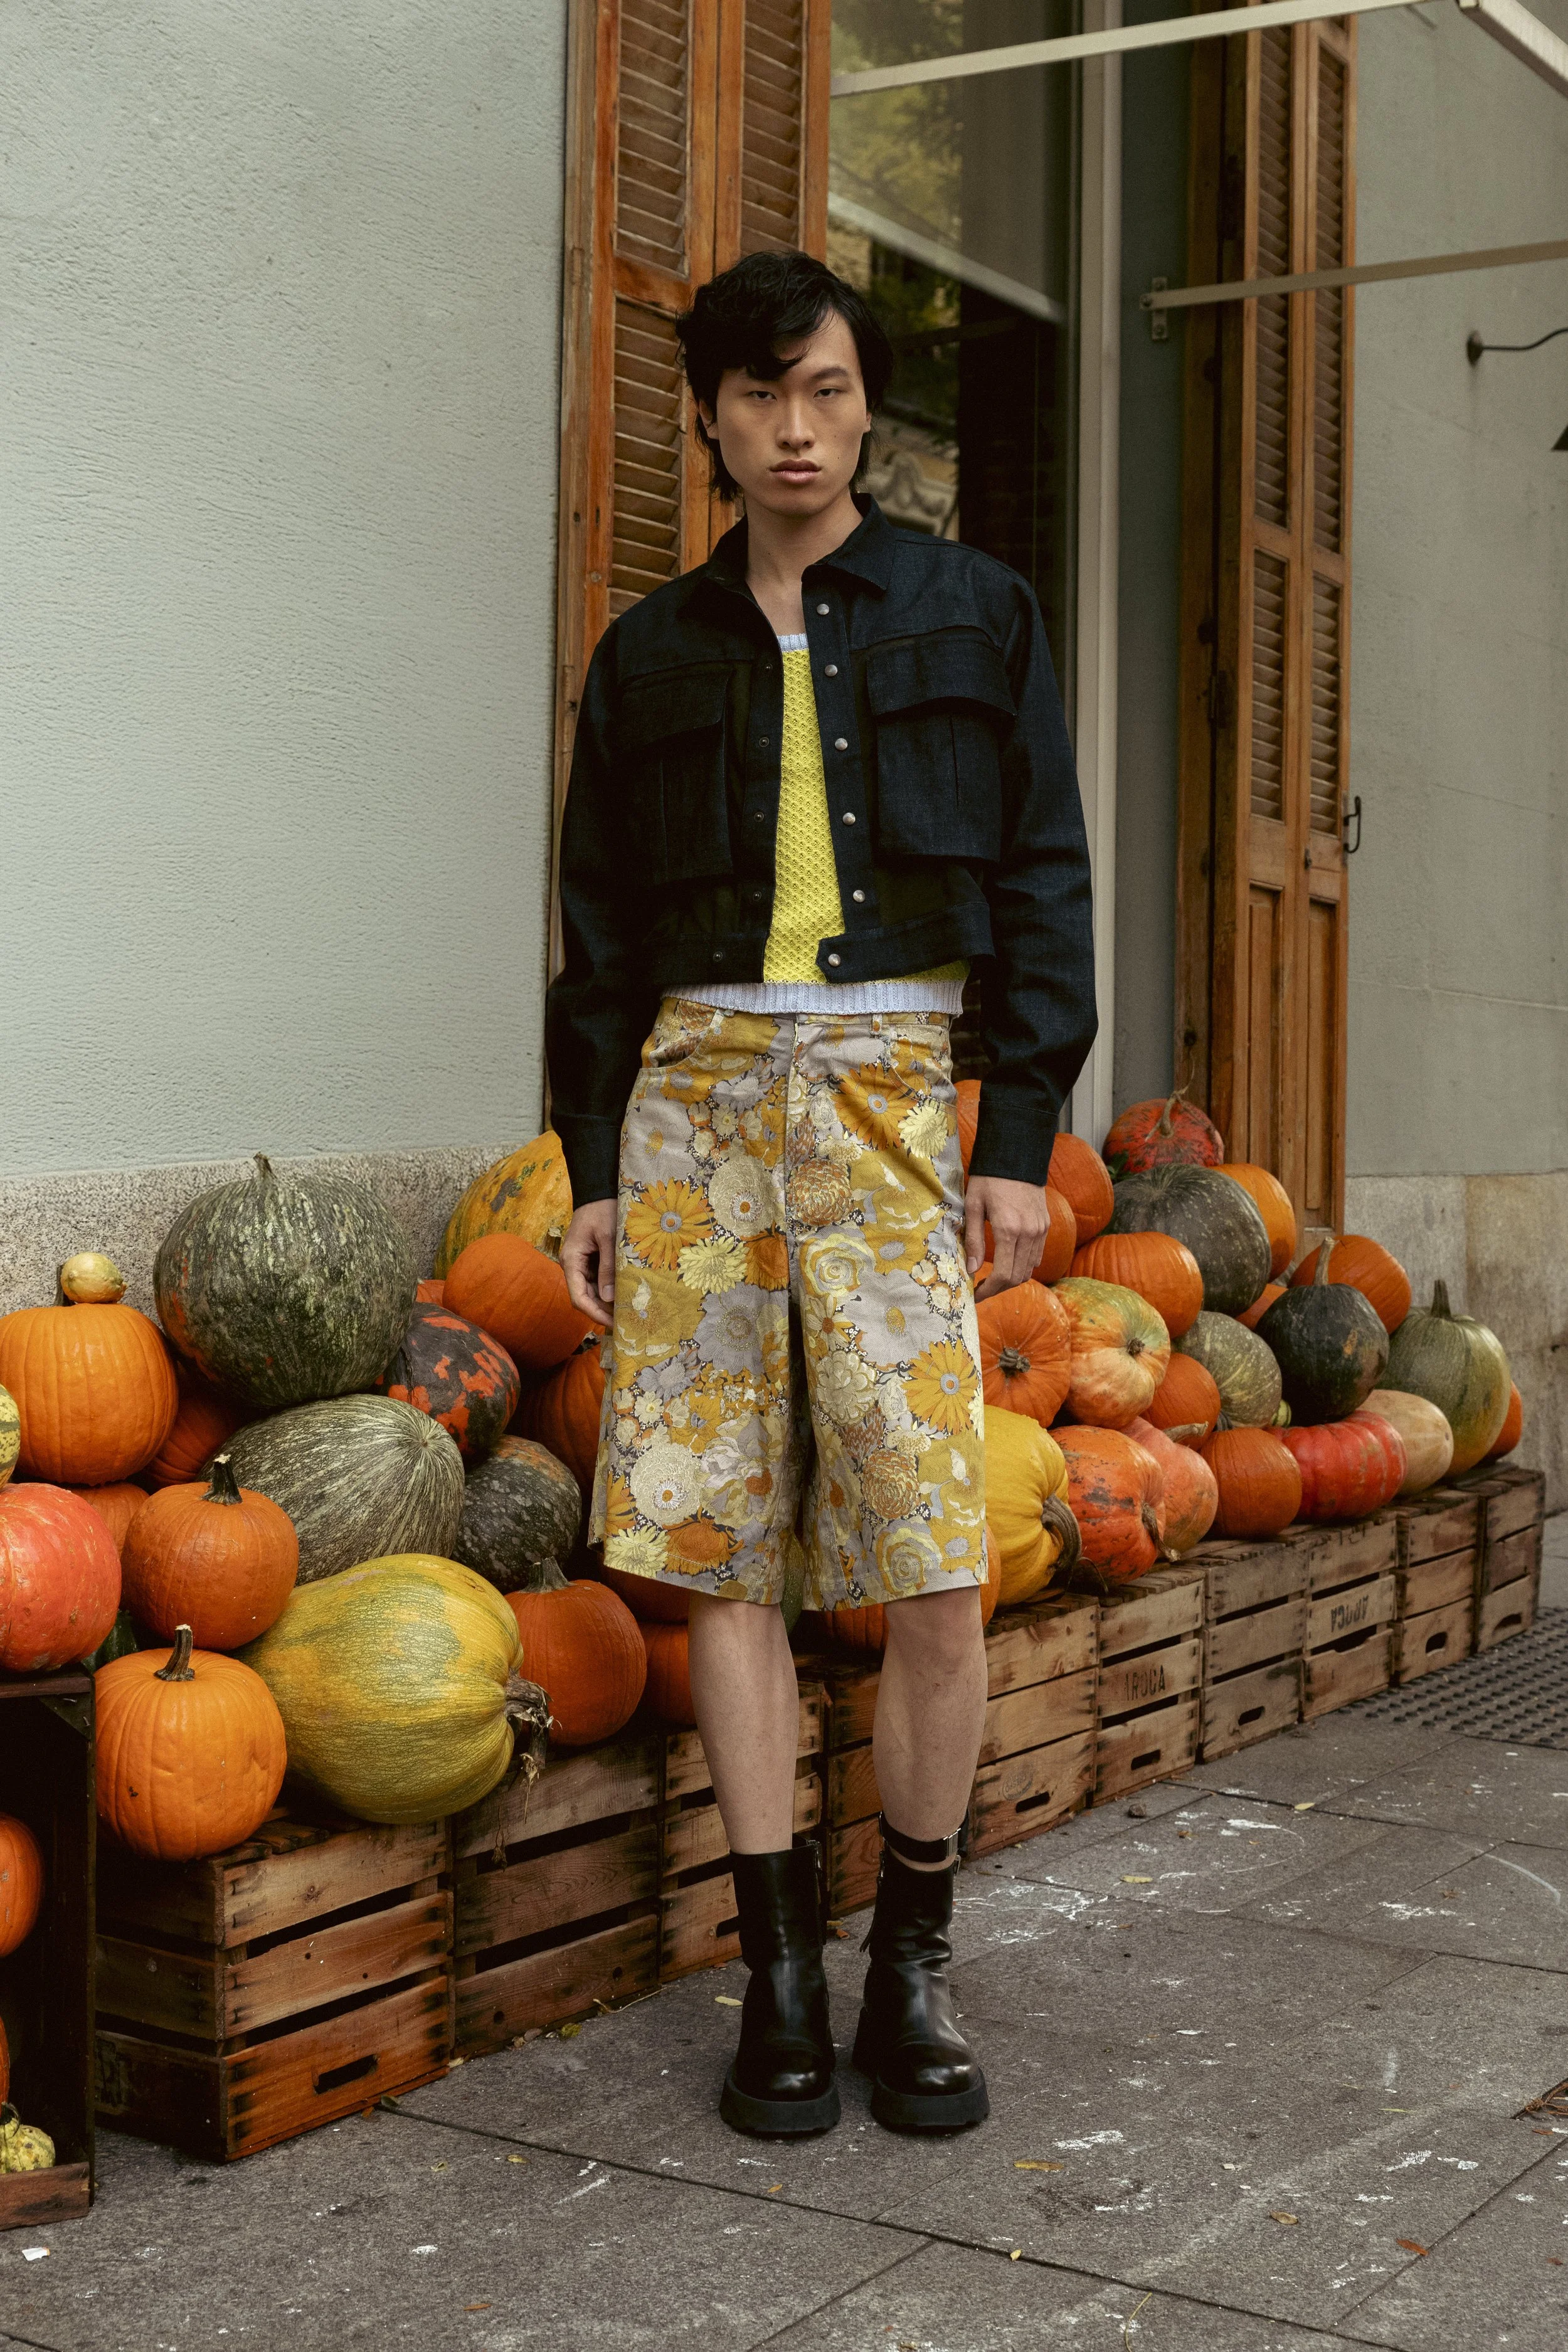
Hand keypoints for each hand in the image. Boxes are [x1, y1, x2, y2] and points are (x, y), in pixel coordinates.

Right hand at [561, 1200, 616, 1326]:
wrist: (599, 1191)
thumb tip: (608, 1298)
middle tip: (627, 1322)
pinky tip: (626, 1296)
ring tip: (630, 1312)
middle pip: (585, 1297)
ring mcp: (581, 1263)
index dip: (595, 1313)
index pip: (578, 1297)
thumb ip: (607, 1267)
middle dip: (603, 1311)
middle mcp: (573, 1265)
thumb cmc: (602, 1210)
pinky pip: (599, 1280)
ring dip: (608, 1302)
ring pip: (593, 1291)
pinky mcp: (591, 1260)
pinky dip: (610, 1290)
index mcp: (571, 1260)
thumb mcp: (608, 1238)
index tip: (614, 1323)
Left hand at [965, 1175, 1048, 1299]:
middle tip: (981, 1288)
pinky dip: (1023, 1265)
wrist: (1017, 1156)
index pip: (1002, 1274)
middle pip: (1017, 1277)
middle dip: (998, 1288)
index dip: (988, 1291)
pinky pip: (1036, 1256)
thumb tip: (971, 1270)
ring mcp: (1040, 1230)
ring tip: (992, 1276)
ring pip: (1029, 1269)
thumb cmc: (989, 1180)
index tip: (975, 1295)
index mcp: (1008, 1230)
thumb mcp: (973, 1207)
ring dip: (1011, 1278)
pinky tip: (1008, 1260)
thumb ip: (973, 1240)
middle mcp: (1029, 1234)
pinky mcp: (1045, 1226)